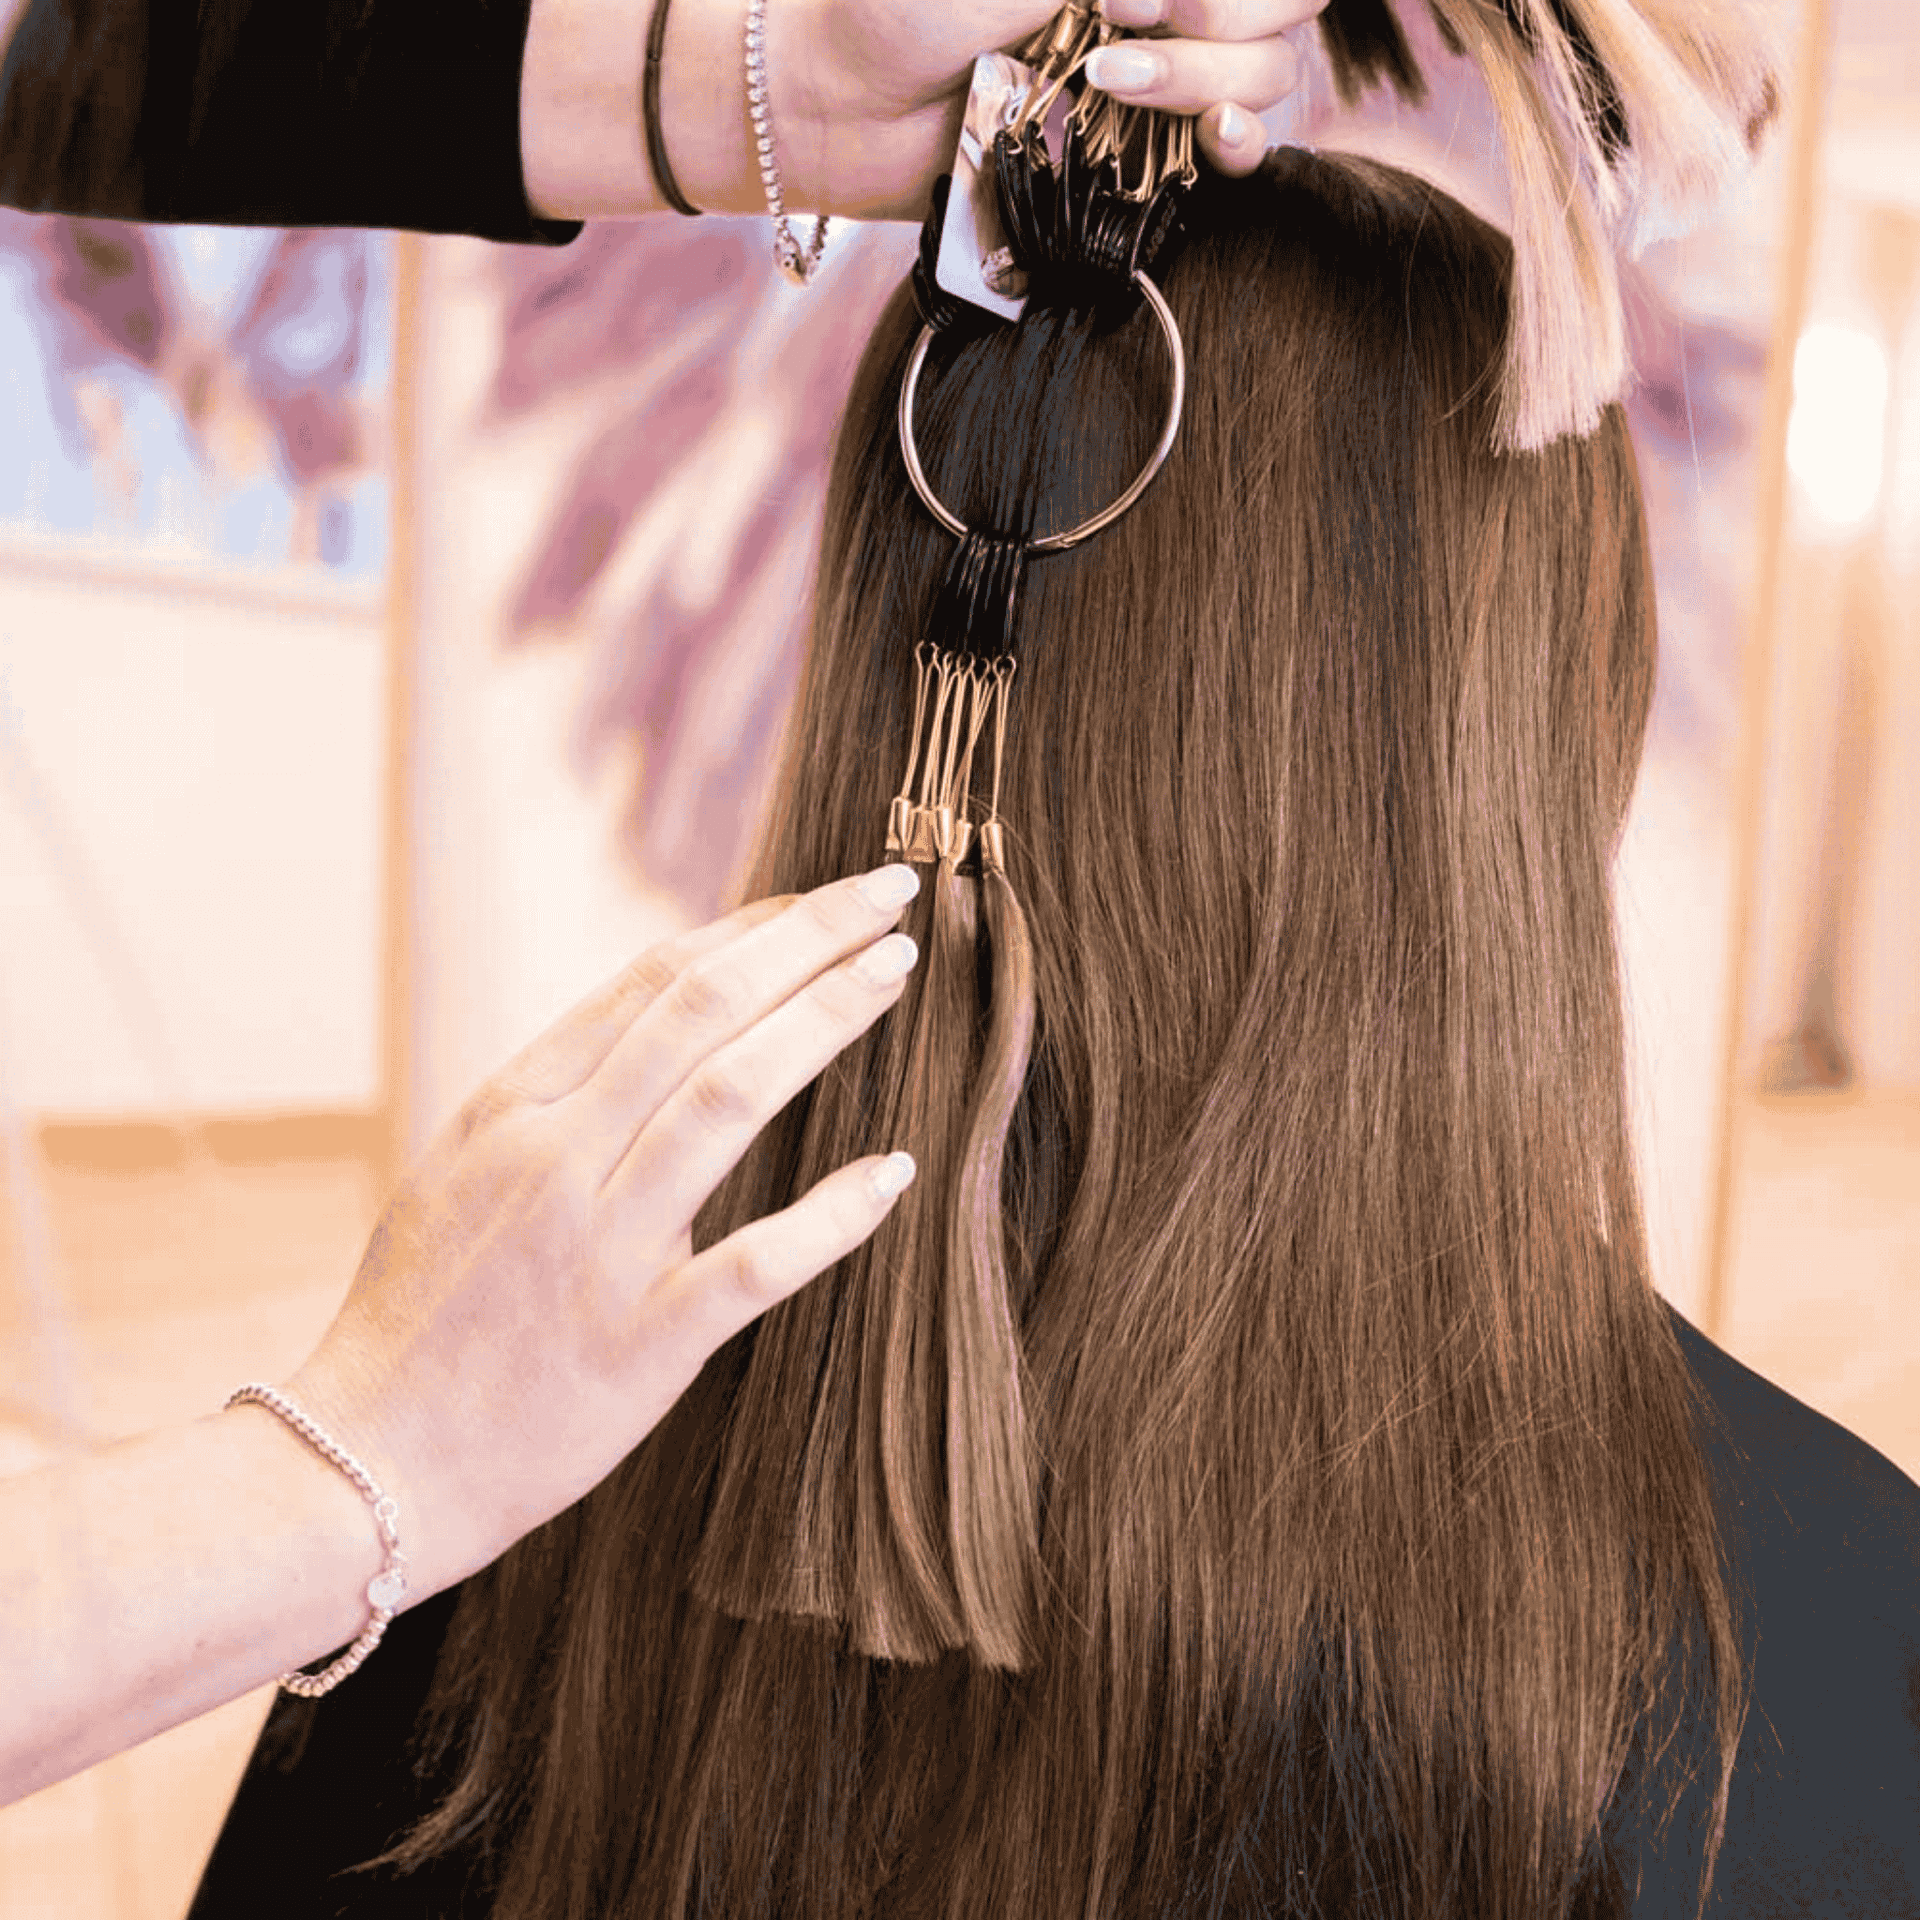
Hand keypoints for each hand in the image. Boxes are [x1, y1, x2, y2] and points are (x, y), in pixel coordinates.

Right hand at [280, 866, 924, 1602]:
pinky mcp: (642, 1344)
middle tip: (889, 892)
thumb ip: (556, 1094)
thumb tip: (658, 1018)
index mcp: (513, 1107)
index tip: (816, 902)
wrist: (369, 1461)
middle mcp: (557, 1157)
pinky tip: (894, 1171)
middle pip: (702, 1012)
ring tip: (896, 971)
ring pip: (730, 1100)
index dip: (748, 929)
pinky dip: (833, 1215)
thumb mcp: (465, 1167)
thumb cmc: (423, 1312)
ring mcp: (601, 1249)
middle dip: (805, 939)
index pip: (651, 984)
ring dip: (824, 1022)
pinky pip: (756, 1263)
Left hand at [796, 0, 1331, 218]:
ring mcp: (1165, 72)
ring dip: (1208, 74)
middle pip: (1287, 1)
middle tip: (1123, 14)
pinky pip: (1236, 151)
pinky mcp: (1141, 156)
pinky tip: (1212, 139)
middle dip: (1228, 10)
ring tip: (1106, 80)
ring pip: (1270, 70)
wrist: (834, 106)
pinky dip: (1240, 142)